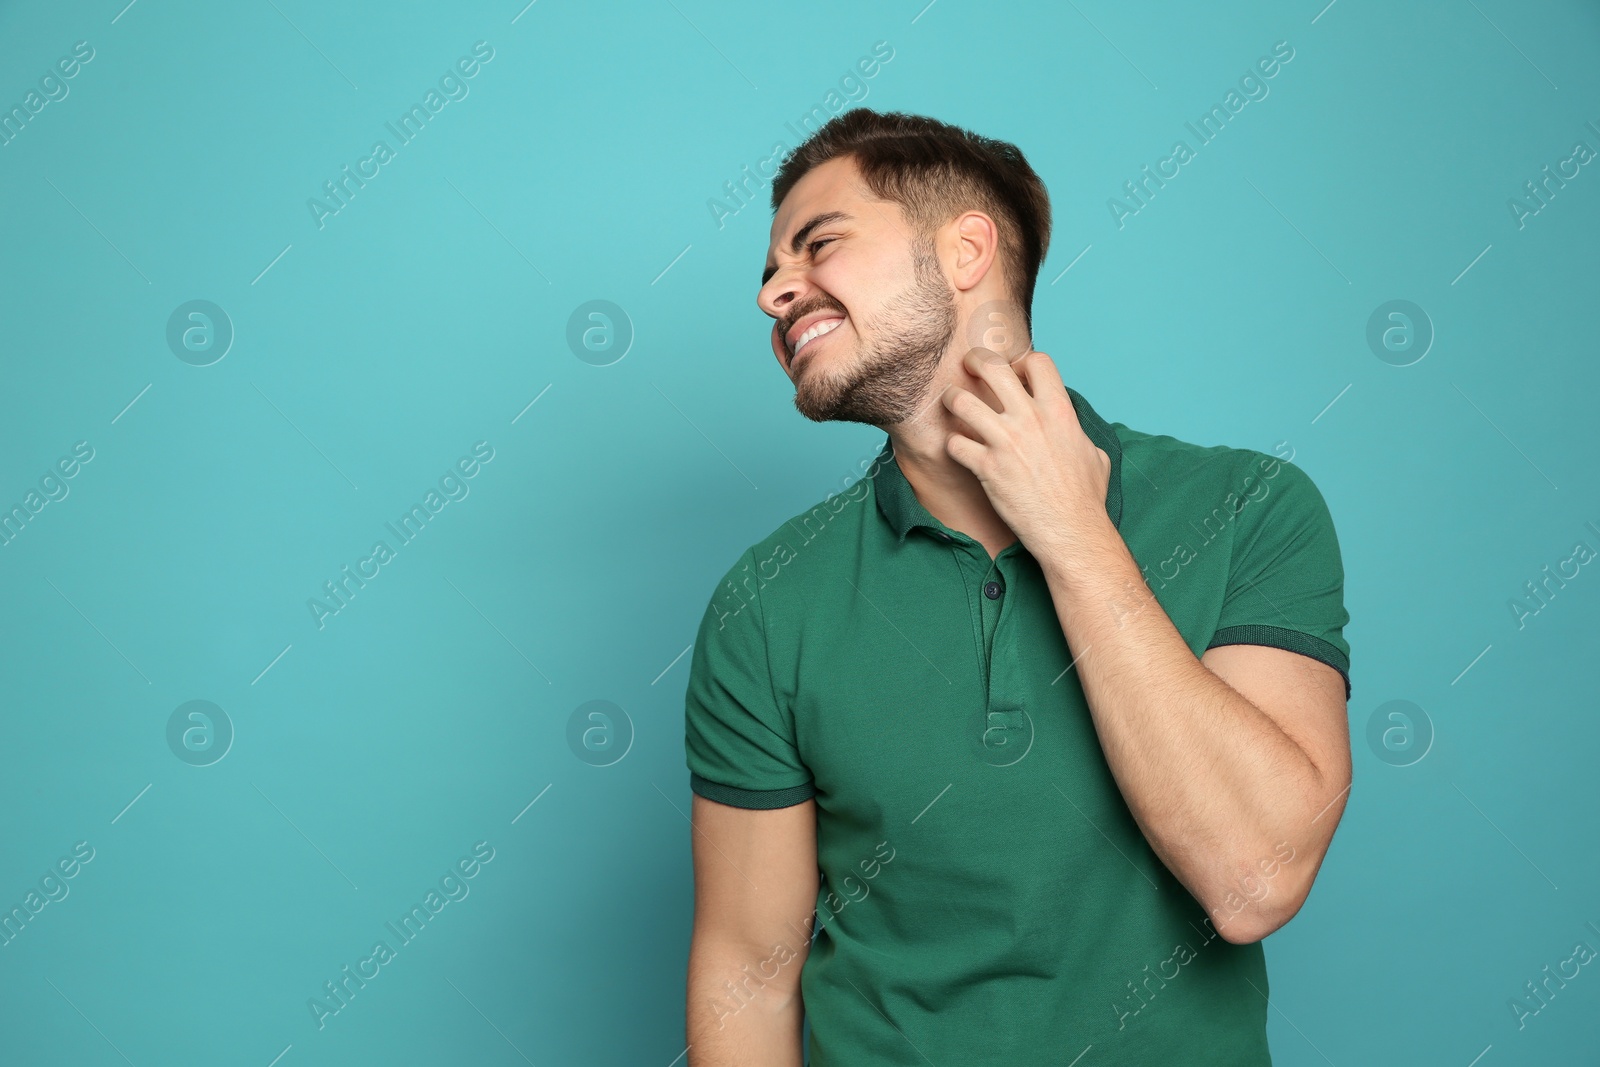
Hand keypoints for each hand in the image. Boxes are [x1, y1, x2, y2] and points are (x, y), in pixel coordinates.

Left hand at [940, 347, 1112, 558]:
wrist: (1071, 531)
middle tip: (969, 366)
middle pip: (992, 367)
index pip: (1037, 362)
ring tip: (952, 404)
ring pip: (961, 401)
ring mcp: (1006, 442)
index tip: (1014, 373)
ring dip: (952, 399)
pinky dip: (952, 444)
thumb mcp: (1094, 454)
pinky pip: (954, 443)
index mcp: (1059, 411)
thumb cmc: (1086, 498)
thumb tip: (1075, 431)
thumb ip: (1078, 433)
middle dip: (975, 360)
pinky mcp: (986, 467)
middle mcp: (1030, 419)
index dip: (1022, 362)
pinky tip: (959, 449)